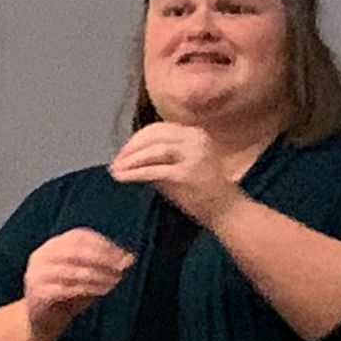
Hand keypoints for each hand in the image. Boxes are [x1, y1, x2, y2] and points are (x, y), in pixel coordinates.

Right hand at [23, 228, 135, 340]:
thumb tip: (130, 258)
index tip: (123, 255)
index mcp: (53, 245)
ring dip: (96, 275)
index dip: (102, 244)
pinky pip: (64, 289)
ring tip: (114, 281)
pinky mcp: (37, 294)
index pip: (78, 236)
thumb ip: (106, 266)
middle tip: (121, 268)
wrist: (40, 322)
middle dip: (101, 259)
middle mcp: (41, 256)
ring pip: (70, 271)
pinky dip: (86, 289)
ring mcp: (36, 274)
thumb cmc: (68, 295)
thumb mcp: (89, 277)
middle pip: (74, 251)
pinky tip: (101, 291)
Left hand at [109, 123, 245, 226]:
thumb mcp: (179, 167)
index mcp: (194, 133)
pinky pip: (155, 170)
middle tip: (114, 163)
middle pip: (153, 136)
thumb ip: (157, 159)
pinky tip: (123, 179)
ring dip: (130, 161)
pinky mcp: (188, 173)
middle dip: (130, 149)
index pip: (157, 129)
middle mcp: (195, 139)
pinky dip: (135, 174)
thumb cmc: (201, 191)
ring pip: (153, 151)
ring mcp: (194, 154)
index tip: (120, 154)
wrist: (226, 211)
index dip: (135, 141)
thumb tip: (128, 157)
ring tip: (115, 171)